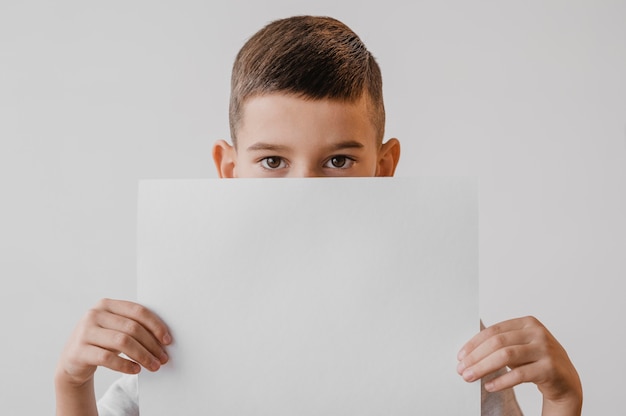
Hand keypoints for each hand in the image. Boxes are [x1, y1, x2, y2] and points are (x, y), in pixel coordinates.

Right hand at [56, 298, 171, 387]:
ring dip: (142, 356)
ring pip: (122, 342)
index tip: (167, 340)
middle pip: (132, 328)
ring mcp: (85, 332)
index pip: (138, 311)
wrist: (72, 361)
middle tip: (163, 358)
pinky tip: (136, 370)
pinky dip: (125, 365)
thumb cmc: (101, 342)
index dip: (156, 325)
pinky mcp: (79, 351)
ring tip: (153, 366)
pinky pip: (108, 358)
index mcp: (106, 304)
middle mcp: (94, 314)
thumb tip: (164, 337)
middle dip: (152, 344)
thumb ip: (133, 325)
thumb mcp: (115, 328)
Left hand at [457, 316, 582, 414]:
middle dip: (475, 357)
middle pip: (498, 343)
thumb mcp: (519, 346)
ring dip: (483, 367)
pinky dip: (501, 381)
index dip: (474, 343)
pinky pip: (519, 374)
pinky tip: (489, 386)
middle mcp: (538, 333)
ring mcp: (546, 349)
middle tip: (461, 369)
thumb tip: (467, 353)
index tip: (460, 356)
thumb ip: (499, 343)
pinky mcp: (550, 368)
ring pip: (506, 356)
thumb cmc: (536, 362)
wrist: (566, 381)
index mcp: (528, 323)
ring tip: (469, 377)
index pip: (494, 330)